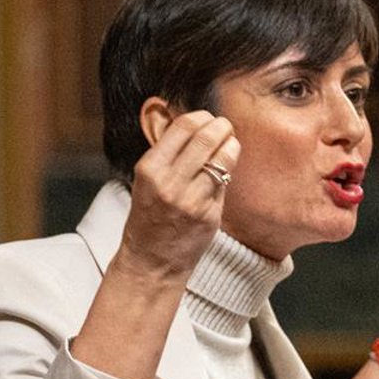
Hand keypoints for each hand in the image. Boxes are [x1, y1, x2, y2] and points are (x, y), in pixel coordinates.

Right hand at [113, 109, 241, 280]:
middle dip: (222, 126)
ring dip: (231, 145)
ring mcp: (191, 200)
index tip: (208, 118)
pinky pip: (225, 183)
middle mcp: (170, 183)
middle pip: (207, 138)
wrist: (152, 260)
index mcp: (150, 168)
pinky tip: (225, 169)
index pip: (184, 126)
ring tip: (230, 143)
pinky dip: (228, 171)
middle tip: (225, 126)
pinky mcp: (209, 215)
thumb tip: (194, 123)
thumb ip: (169, 153)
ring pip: (222, 159)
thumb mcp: (148, 180)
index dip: (202, 117)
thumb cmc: (150, 216)